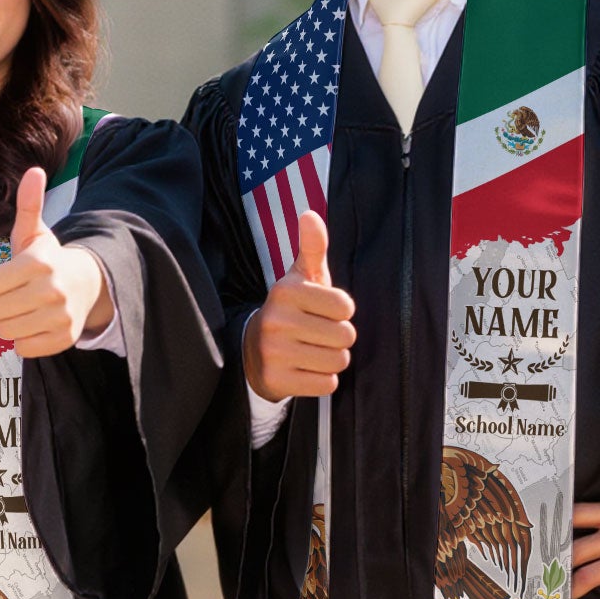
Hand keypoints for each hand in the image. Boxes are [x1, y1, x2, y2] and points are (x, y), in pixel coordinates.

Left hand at [0, 167, 110, 356]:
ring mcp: (60, 317)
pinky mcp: (63, 339)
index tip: (4, 278)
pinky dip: (23, 339)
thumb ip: (28, 204)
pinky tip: (34, 323)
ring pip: (5, 332)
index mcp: (39, 263)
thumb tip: (34, 170)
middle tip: (13, 294)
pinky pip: (22, 348)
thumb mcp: (35, 232)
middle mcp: (52, 291)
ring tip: (23, 308)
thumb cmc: (49, 259)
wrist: (87, 284)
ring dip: (8, 322)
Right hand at [243, 209, 355, 398]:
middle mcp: (276, 320)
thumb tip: (310, 214)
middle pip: (346, 336)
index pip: (346, 307)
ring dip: (332, 359)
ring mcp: (274, 352)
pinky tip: (305, 369)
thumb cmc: (291, 310)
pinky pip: (326, 384)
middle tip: (317, 334)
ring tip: (312, 351)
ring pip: (338, 361)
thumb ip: (312, 247)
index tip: (323, 311)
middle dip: (338, 338)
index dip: (341, 312)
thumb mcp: (300, 277)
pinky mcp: (276, 380)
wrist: (253, 350)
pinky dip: (322, 380)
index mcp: (286, 291)